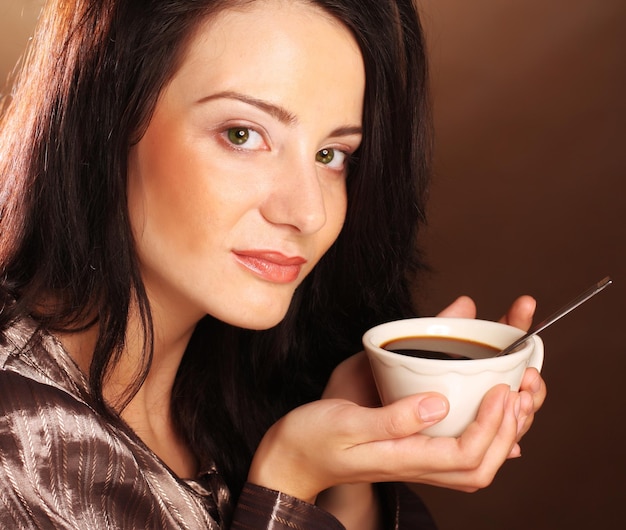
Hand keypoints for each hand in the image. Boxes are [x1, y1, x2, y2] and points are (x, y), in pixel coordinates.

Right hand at [248, 295, 546, 504]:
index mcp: (403, 458)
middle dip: (509, 431)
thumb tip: (438, 404)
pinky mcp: (410, 453)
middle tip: (519, 391)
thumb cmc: (313, 439)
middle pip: (481, 466)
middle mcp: (415, 466)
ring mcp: (414, 463)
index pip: (466, 454)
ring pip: (474, 465)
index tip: (501, 388)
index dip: (492, 424)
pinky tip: (484, 413)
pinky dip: (481, 436)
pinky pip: (458, 455)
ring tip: (512, 398)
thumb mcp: (347, 422)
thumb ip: (393, 418)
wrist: (292, 459)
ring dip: (501, 435)